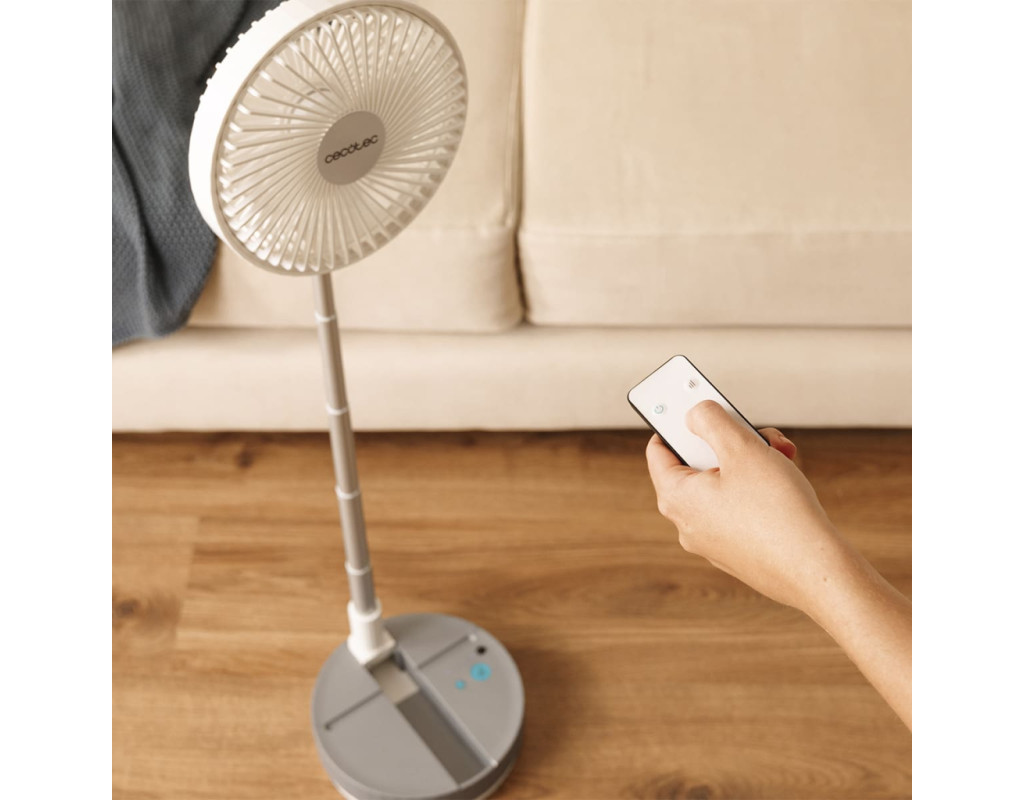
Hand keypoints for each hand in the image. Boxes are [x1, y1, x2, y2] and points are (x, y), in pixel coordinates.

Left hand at [645, 399, 853, 615]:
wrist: (817, 571)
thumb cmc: (777, 511)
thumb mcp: (742, 448)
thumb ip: (712, 420)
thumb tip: (694, 414)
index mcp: (676, 498)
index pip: (659, 450)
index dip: (676, 422)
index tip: (696, 403)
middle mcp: (688, 524)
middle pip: (698, 465)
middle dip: (729, 442)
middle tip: (755, 432)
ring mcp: (713, 541)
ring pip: (724, 486)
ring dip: (750, 463)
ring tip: (780, 456)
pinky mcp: (739, 553)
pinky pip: (740, 509)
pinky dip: (758, 491)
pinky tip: (786, 485)